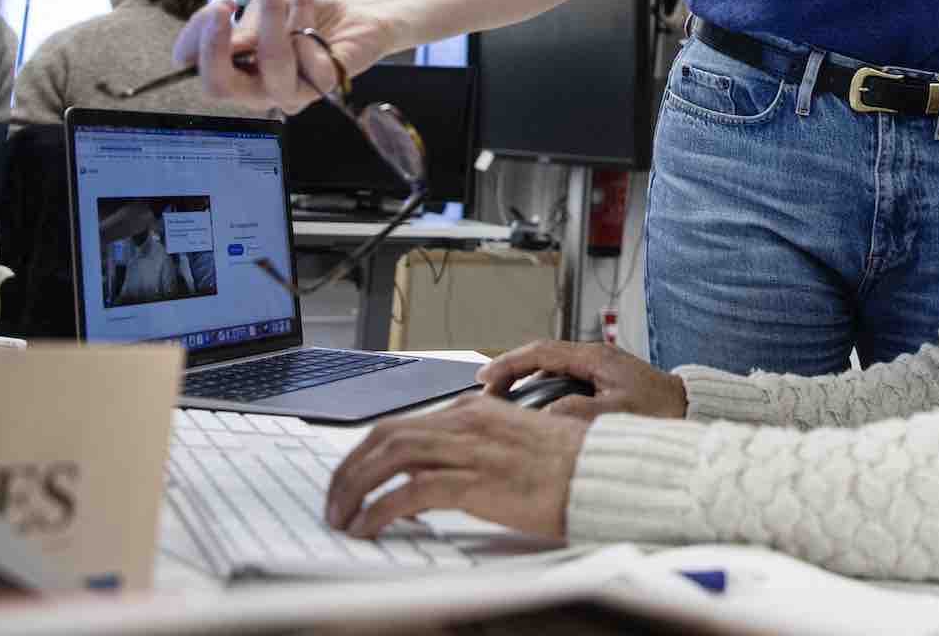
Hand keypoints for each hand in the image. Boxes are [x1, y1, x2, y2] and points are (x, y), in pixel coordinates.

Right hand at [172, 0, 388, 112]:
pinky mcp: (324, 84)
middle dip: (216, 44)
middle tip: (225, 6)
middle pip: (219, 85)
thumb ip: (242, 26)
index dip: (195, 41)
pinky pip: (309, 51)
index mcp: (234, 73)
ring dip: (270, 14)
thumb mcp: (263, 12)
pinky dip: (304, 10)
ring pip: (271, 61)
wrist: (355, 14)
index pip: (196, 70)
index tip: (217, 6)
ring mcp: (290, 93)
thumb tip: (220, 30)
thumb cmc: (302, 14)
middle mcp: (257, 90)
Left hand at [326, 398, 584, 539]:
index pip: (402, 423)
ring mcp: (471, 450)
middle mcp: (467, 422)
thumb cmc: (567, 466)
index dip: (366, 452)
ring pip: (388, 458)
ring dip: (354, 489)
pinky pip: (410, 492)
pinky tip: (368, 527)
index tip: (351, 477)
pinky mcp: (476, 481)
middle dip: (348, 469)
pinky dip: (379, 511)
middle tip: (334, 500)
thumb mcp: (513, 446)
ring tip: (341, 517)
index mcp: (475, 410)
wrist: (604, 475)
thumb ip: (473, 452)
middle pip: (384, 436)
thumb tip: (434, 479)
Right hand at [479, 340, 688, 421]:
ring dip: (525, 383)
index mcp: (595, 357)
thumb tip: (542, 416)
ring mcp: (598, 367)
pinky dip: (542, 392)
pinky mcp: (603, 380)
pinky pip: (563, 380)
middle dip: (510, 373)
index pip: (540, 352)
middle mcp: (594, 357)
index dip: (508, 363)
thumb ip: (578, 413)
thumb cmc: (661, 411)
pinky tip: (534, 412)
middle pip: (540, 358)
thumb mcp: (616, 414)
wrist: (689, 409)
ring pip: (550, 369)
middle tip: (486, 395)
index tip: (484, 377)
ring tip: (504, 406)